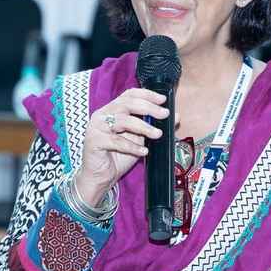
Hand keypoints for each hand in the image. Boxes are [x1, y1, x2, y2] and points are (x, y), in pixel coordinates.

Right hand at [75, 88, 169, 205]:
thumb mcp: (140, 139)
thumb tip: (176, 117)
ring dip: (143, 127)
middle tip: (164, 114)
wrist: (101, 176)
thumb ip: (154, 126)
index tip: (163, 100)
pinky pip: (116, 141)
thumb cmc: (118, 156)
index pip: (129, 95)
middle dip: (149, 108)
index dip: (147, 94)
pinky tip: (144, 152)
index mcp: (112, 110)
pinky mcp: (94, 141)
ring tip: (158, 134)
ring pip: (122, 121)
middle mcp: (102, 115)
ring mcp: (96, 127)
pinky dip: (132, 146)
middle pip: (127, 104)